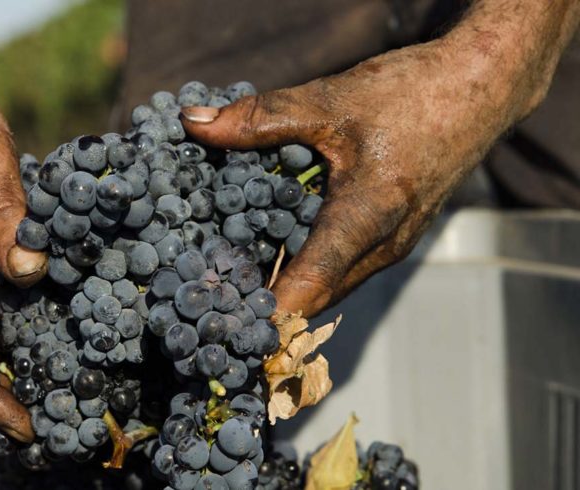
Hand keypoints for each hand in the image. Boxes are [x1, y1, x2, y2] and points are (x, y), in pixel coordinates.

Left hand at [183, 0, 578, 316]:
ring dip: (286, 288)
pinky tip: (273, 248)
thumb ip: (259, 117)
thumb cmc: (412, 94)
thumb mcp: (330, 99)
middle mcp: (383, 246)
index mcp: (368, 217)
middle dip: (265, 304)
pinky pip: (344, 269)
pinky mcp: (394, 238)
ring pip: (330, 285)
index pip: (309, 285)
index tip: (223, 323)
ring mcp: (392, 246)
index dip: (265, 311)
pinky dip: (307, 269)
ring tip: (230, 279)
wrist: (479, 91)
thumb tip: (193, 122)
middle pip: (315, 297)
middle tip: (210, 299)